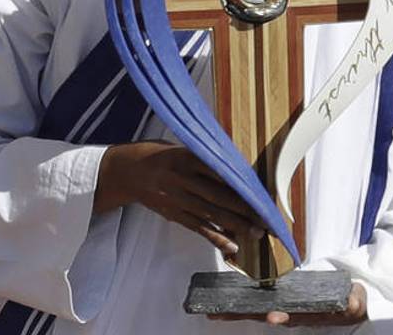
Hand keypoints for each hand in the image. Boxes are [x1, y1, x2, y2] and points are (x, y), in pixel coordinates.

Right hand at [94, 141, 264, 256]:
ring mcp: (176, 198)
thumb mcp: (183, 146)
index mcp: (187, 158)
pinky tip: (231, 245)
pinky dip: (215, 238)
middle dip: (244, 209)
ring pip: (210, 214)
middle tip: (266, 219)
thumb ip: (207, 156)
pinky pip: (197, 227)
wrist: (126, 170)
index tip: (261, 192)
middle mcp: (182, 179)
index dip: (242, 183)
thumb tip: (240, 167)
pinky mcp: (172, 213)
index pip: (220, 171)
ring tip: (255, 233)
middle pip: (218, 196)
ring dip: (235, 226)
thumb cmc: (161, 155)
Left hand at [207, 281, 368, 326]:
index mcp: (307, 314)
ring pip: (256, 310)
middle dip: (241, 314)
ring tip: (214, 310)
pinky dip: (242, 302)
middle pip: (263, 315)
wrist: (348, 303)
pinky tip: (226, 299)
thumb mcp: (354, 302)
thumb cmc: (349, 302)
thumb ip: (353, 302)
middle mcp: (291, 314)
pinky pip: (258, 302)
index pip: (289, 315)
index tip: (270, 317)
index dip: (280, 317)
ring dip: (235, 310)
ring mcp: (283, 309)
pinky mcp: (280, 301)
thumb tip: (354, 301)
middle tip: (217, 313)